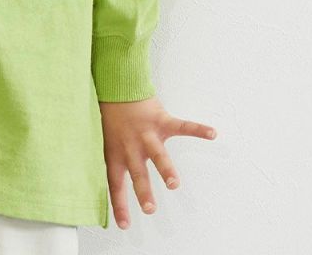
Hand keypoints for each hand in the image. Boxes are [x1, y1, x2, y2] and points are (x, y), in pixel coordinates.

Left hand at [98, 96, 216, 229]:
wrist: (117, 87)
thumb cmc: (112, 114)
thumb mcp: (103, 138)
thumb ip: (111, 159)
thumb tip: (100, 179)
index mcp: (117, 153)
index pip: (116, 183)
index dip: (120, 204)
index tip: (125, 224)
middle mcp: (132, 147)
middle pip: (138, 172)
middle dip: (143, 190)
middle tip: (149, 208)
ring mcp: (147, 134)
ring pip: (158, 154)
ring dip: (165, 168)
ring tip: (173, 183)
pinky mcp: (160, 120)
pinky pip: (181, 126)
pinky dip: (197, 130)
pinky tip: (211, 134)